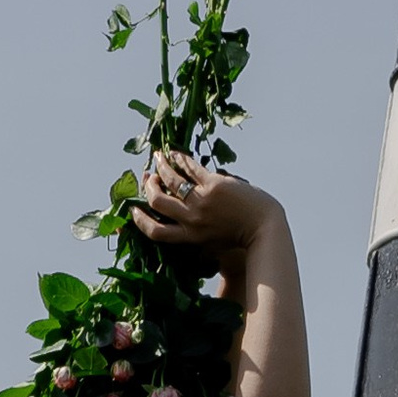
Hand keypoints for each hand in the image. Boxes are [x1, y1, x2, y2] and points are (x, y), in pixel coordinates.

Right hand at [131, 154, 277, 262]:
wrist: (264, 228)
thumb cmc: (240, 237)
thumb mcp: (211, 243)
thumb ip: (193, 235)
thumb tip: (178, 221)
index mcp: (189, 237)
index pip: (155, 232)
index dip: (140, 220)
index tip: (134, 209)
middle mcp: (192, 220)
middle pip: (158, 202)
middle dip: (149, 187)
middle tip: (148, 177)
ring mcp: (202, 201)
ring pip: (171, 180)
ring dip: (161, 167)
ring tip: (158, 158)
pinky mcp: (215, 185)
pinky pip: (191, 168)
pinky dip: (181, 159)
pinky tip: (177, 153)